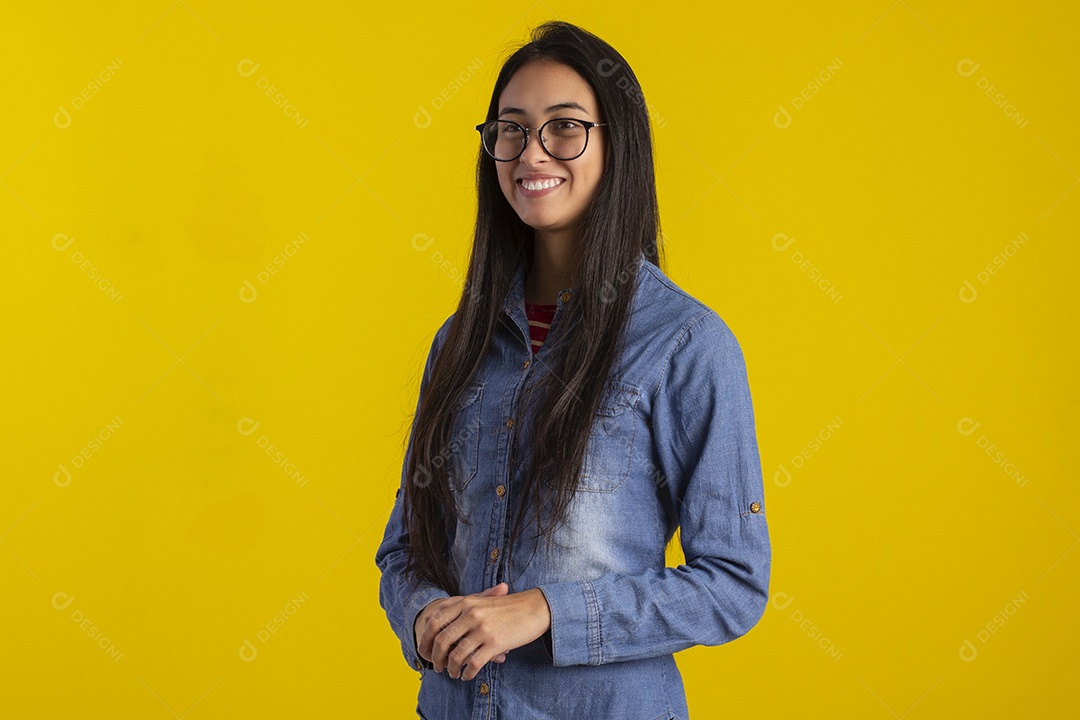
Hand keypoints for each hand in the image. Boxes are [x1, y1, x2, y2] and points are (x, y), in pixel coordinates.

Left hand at [416, 582, 551, 680]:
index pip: (435, 620)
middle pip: (442, 640)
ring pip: (456, 655)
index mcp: (466, 602)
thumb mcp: (482, 601)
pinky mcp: (495, 643)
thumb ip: (461, 608)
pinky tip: (467, 676)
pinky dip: (467, 673)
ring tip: (453, 674)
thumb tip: (437, 620)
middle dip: (435, 657)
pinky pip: (474, 664)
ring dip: (451, 669)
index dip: (425, 637)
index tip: (424, 650)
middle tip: (437, 666)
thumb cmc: (508, 607)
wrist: (535, 607)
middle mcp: (471, 614)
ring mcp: (483, 629)